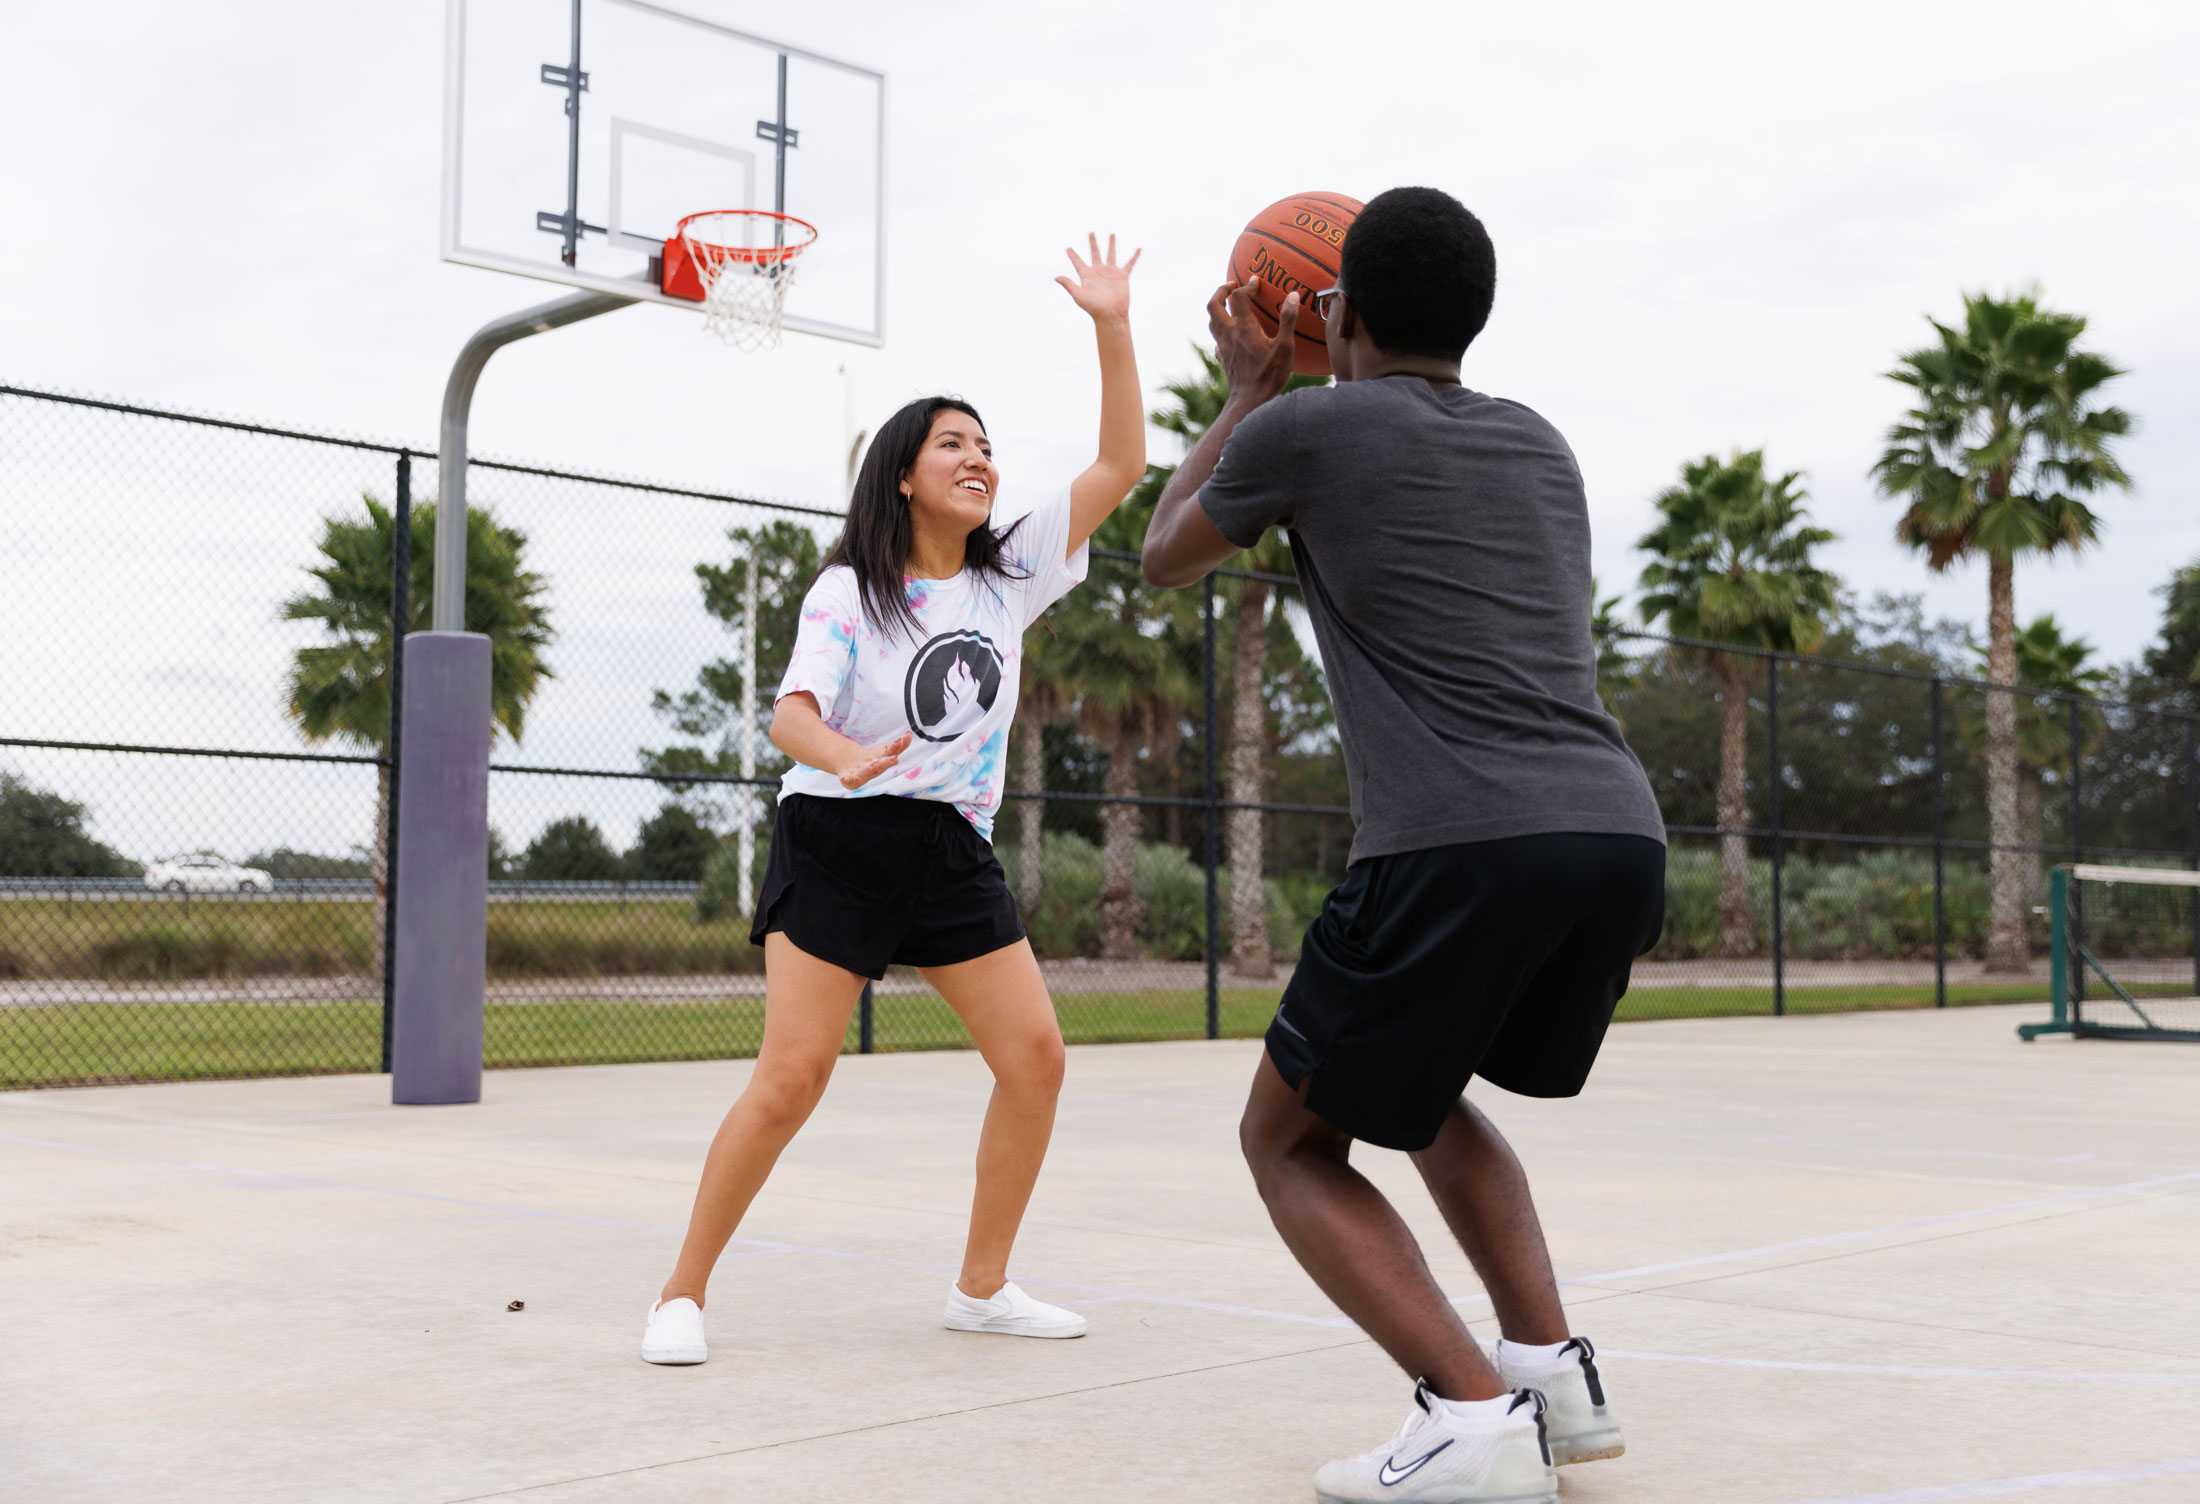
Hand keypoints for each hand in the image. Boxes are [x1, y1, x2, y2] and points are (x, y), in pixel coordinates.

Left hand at [836, 730, 912, 788]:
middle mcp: (875, 769)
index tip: (902, 739)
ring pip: (868, 772)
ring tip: (874, 763)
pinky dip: (848, 780)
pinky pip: (849, 780)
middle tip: (894, 758)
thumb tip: (910, 734)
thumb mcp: (884, 751)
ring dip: (872, 768)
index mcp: (884, 761)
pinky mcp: (851, 780)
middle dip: (887, 762)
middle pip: (882, 765)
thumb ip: (898, 745)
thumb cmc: (871, 760)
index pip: (892, 753)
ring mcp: (863, 774)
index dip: (898, 747)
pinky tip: (844, 779)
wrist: (851, 765)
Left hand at [1055, 233, 1139, 322]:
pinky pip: (1130, 263)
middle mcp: (1099, 272)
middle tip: (1091, 233)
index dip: (1072, 255)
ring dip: (1111, 244)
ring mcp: (1111, 273)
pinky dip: (1134, 256)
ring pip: (1111, 254)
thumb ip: (1068, 284)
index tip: (1067, 248)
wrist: (1110, 314)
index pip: (1078, 262)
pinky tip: (1139, 249)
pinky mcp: (1122, 276)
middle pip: (1095, 253)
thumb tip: (1056, 277)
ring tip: (1112, 234)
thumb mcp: (1078, 295)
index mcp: (1087, 275)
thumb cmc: (1093, 307)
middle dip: (1093, 243)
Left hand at [1208, 281, 1297, 402]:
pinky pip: (1217, 339)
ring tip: (1229, 304)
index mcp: (1244, 328)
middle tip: (1231, 285)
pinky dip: (1221, 330)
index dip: (1247, 286)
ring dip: (1218, 308)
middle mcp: (1229, 334)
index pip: (1239, 297)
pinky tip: (1231, 334)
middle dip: (1220, 291)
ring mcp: (1223, 347)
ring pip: (1212, 321)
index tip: (1256, 282)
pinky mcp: (1223, 358)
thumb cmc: (1269, 375)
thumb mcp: (1285, 347)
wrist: (1249, 402)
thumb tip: (1293, 295)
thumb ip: (1288, 320)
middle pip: (1213, 305)